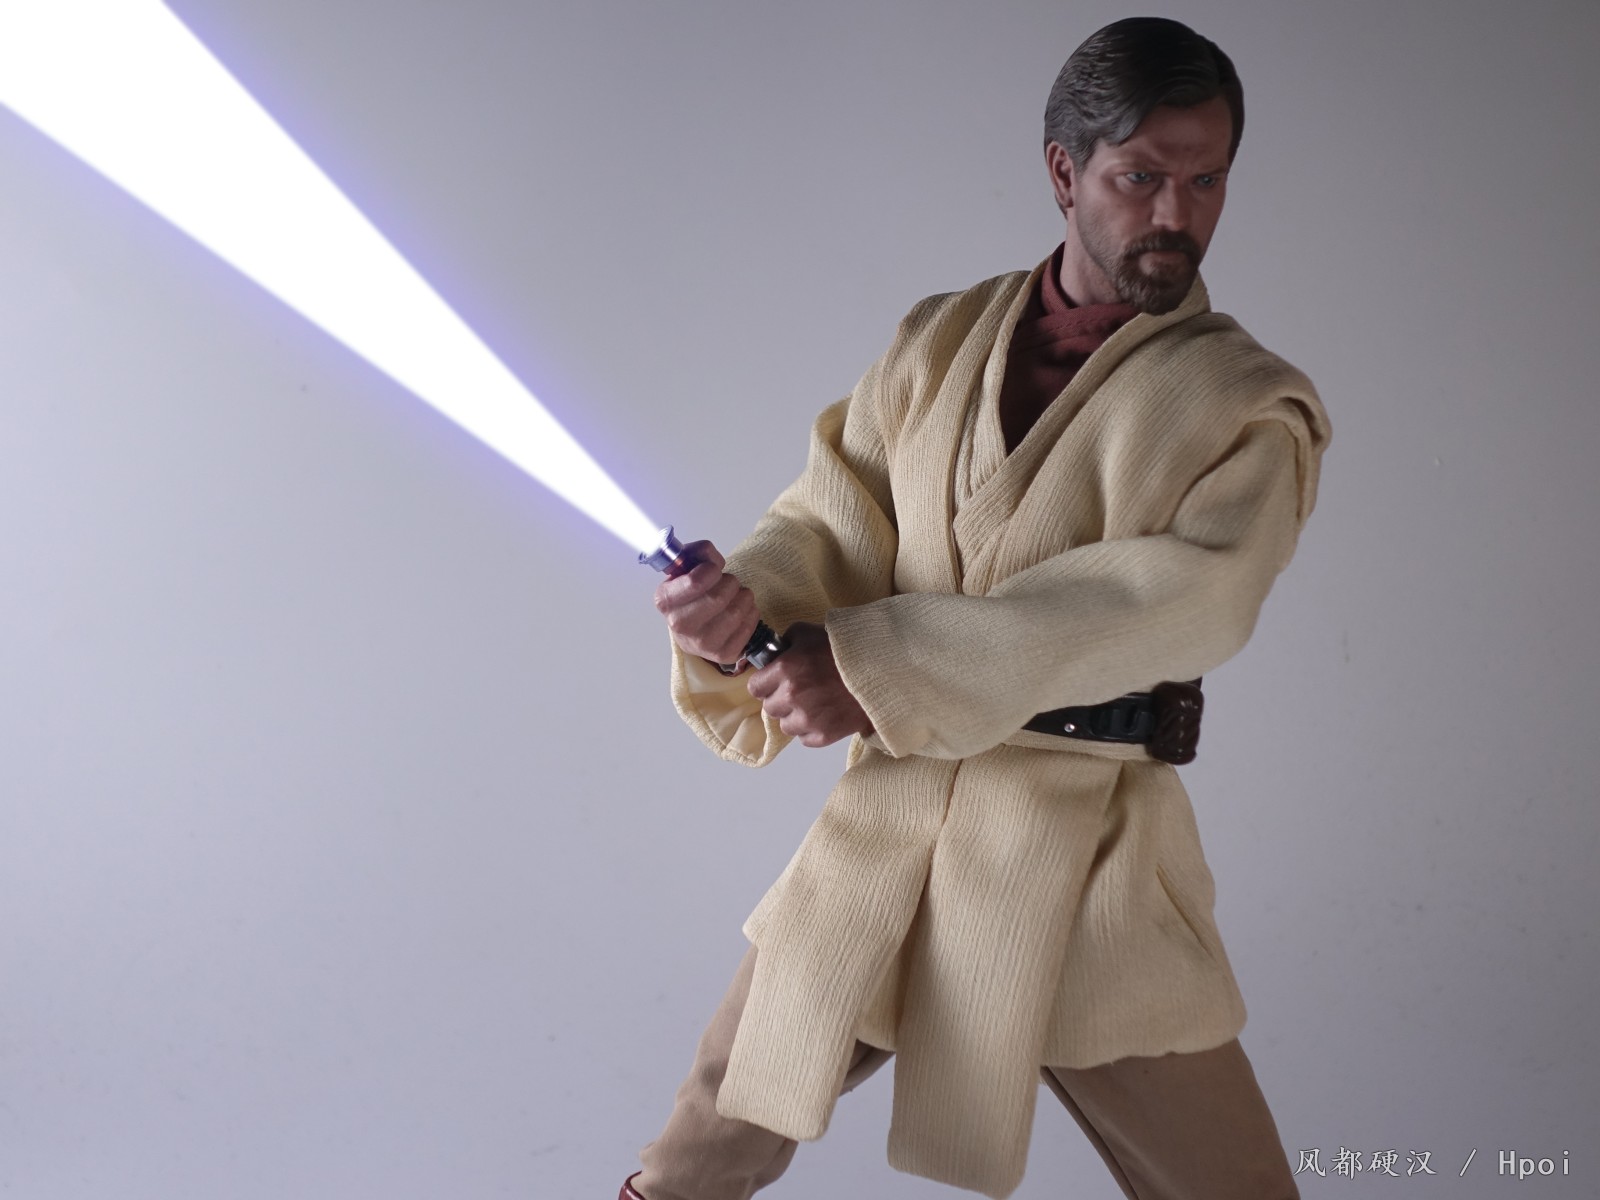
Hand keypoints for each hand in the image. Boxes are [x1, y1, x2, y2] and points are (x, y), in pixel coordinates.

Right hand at [653, 540, 759, 664]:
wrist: (695, 627)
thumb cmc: (693, 593)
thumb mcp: (689, 567)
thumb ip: (699, 553)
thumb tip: (711, 556)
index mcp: (665, 600)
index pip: (695, 582)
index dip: (711, 571)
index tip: (713, 571)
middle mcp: (679, 625)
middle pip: (719, 597)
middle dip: (729, 583)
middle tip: (726, 584)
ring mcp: (702, 644)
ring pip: (737, 611)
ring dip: (743, 596)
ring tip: (735, 596)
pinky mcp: (724, 654)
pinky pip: (749, 625)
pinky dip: (751, 613)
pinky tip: (741, 612)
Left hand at [746, 621, 873, 747]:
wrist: (881, 670)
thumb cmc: (844, 649)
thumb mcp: (809, 632)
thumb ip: (786, 642)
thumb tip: (775, 653)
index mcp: (785, 670)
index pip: (755, 687)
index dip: (765, 683)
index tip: (775, 682)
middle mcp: (791, 696)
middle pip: (770, 708)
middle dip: (781, 699)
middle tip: (800, 691)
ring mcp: (807, 718)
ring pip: (786, 725)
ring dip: (796, 716)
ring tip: (815, 704)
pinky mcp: (824, 735)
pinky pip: (805, 738)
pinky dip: (813, 729)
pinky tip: (826, 714)